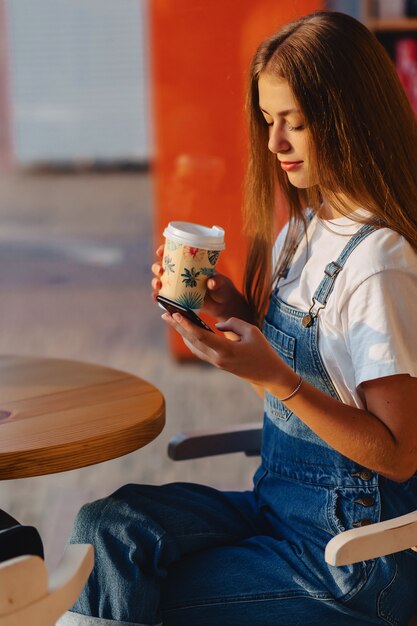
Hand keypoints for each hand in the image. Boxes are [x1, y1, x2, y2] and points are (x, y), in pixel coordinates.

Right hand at [151, 245, 253, 322]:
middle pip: (162, 267)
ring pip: (161, 282)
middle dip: (157, 267)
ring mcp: (178, 287)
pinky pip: (165, 298)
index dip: (164, 250)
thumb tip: (211, 283)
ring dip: (155, 282)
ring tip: (158, 285)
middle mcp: (181, 274)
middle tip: (160, 270)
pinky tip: (157, 298)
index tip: (160, 251)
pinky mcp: (178, 300)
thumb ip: (218, 281)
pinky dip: (158, 298)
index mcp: (190, 264)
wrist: (223, 305)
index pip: (174, 254)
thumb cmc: (223, 288)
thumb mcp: (222, 282)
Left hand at [161, 312, 295, 391]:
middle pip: (192, 341)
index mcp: (226, 350)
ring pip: (194, 347)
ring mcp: (216, 362)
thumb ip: (233, 323)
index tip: (175, 314)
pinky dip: (191, 340)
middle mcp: (217, 358)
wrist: (269, 374)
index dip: (187, 325)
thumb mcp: (251, 331)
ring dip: (183, 333)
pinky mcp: (218, 363)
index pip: (201, 336)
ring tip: (173, 320)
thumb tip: (217, 326)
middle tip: (165, 314)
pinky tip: (187, 331)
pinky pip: (200, 351)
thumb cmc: (263, 351)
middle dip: (178, 327)